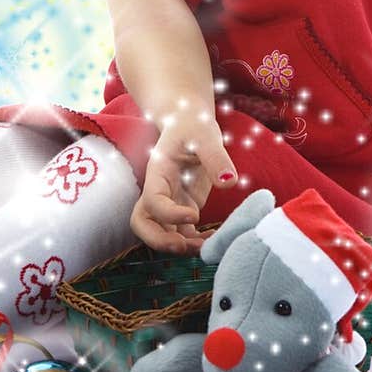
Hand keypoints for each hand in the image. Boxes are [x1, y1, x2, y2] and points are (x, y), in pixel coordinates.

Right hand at [130, 111, 237, 253]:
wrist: (192, 125)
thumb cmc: (194, 126)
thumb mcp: (205, 135)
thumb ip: (216, 157)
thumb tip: (229, 182)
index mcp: (157, 173)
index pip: (152, 201)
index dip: (169, 214)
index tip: (195, 215)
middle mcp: (159, 191)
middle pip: (143, 225)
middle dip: (159, 241)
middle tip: (184, 246)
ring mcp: (171, 202)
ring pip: (163, 234)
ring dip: (181, 247)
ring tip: (208, 247)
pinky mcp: (185, 208)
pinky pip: (185, 233)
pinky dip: (198, 242)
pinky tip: (217, 239)